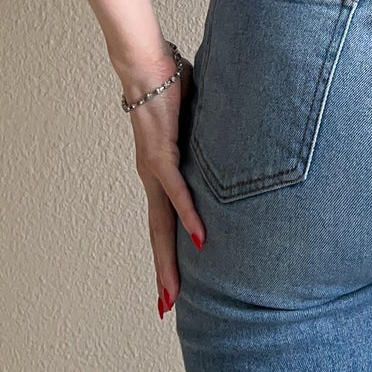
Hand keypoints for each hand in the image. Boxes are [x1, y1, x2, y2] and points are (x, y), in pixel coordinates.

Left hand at [120, 42, 206, 317]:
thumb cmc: (166, 82)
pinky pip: (177, 191)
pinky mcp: (162, 153)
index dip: (168, 250)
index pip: (163, 218)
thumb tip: (226, 133)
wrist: (145, 63)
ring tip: (172, 293)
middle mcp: (152, 176)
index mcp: (158, 170)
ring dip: (168, 260)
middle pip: (158, 233)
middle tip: (166, 307)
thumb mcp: (191, 117)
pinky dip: (189, 215)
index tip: (171, 282)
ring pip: (162, 223)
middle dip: (164, 272)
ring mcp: (154, 168)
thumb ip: (203, 133)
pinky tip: (199, 238)